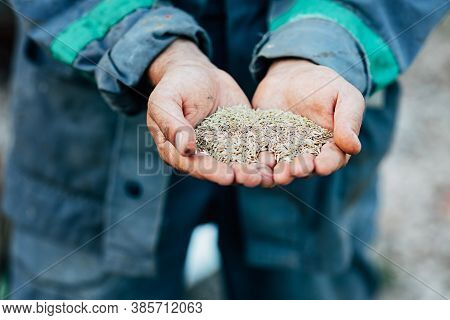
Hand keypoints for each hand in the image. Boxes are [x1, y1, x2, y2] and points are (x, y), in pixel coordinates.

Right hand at [147, 40, 271, 186]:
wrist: (199, 72)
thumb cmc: (177, 84)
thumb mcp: (167, 100)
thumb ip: (172, 124)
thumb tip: (185, 149)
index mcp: (176, 151)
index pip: (193, 166)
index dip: (210, 172)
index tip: (227, 176)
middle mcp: (199, 156)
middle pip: (218, 170)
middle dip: (237, 176)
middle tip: (254, 179)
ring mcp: (220, 150)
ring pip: (237, 166)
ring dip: (253, 173)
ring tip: (268, 176)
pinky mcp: (238, 140)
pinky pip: (251, 151)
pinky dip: (262, 157)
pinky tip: (275, 159)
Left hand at [252, 59, 364, 184]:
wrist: (291, 77)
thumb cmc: (323, 85)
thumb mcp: (342, 96)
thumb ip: (348, 121)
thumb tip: (354, 147)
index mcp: (332, 147)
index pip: (332, 159)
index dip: (328, 163)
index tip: (322, 166)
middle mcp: (309, 156)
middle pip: (306, 168)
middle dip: (300, 171)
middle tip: (294, 172)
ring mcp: (286, 153)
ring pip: (283, 168)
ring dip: (279, 174)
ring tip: (275, 176)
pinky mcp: (266, 147)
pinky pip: (262, 158)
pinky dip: (258, 164)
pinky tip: (254, 167)